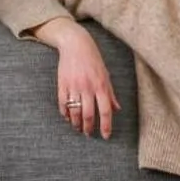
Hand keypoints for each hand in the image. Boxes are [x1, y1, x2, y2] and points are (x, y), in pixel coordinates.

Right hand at [37, 17, 120, 137]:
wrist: (76, 44)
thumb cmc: (93, 60)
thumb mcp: (106, 75)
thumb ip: (110, 93)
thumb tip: (117, 109)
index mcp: (101, 85)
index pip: (105, 111)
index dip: (106, 126)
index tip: (105, 136)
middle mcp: (88, 87)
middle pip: (88, 114)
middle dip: (88, 128)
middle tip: (88, 134)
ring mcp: (74, 86)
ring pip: (74, 111)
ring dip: (76, 123)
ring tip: (78, 128)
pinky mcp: (62, 84)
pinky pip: (63, 104)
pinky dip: (65, 113)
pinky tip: (67, 117)